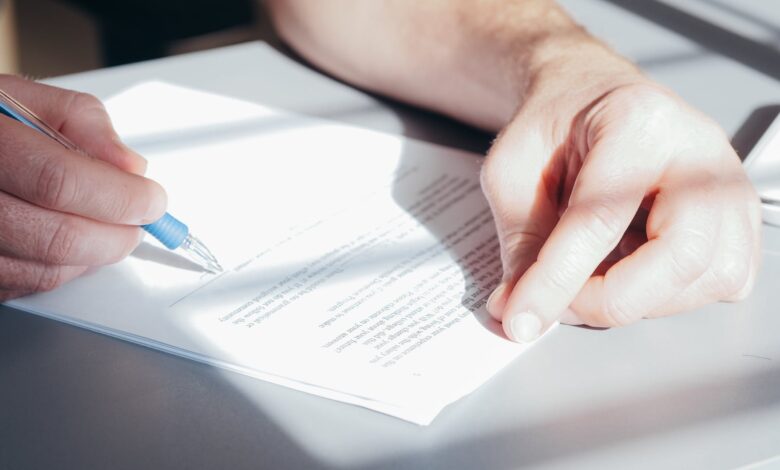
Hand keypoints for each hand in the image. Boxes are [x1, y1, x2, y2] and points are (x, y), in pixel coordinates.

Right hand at [0, 75, 165, 299]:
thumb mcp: (23, 97)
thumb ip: (83, 123)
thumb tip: (131, 166)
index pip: (60, 182)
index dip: (119, 197)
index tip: (152, 199)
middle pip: (57, 236)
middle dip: (117, 235)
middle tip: (141, 221)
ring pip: (45, 269)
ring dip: (96, 255)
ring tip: (112, 229)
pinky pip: (27, 284)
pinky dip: (66, 269)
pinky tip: (76, 243)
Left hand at [482, 68, 760, 341]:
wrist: (591, 99)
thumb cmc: (556, 124)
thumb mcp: (512, 168)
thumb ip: (519, 238)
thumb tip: (519, 309)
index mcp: (637, 122)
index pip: (600, 220)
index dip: (555, 282)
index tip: (520, 319)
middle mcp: (700, 151)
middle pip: (681, 256)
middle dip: (610, 300)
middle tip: (561, 302)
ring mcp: (729, 185)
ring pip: (708, 279)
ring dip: (638, 299)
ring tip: (592, 276)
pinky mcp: (738, 218)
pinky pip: (722, 282)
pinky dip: (668, 295)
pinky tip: (632, 268)